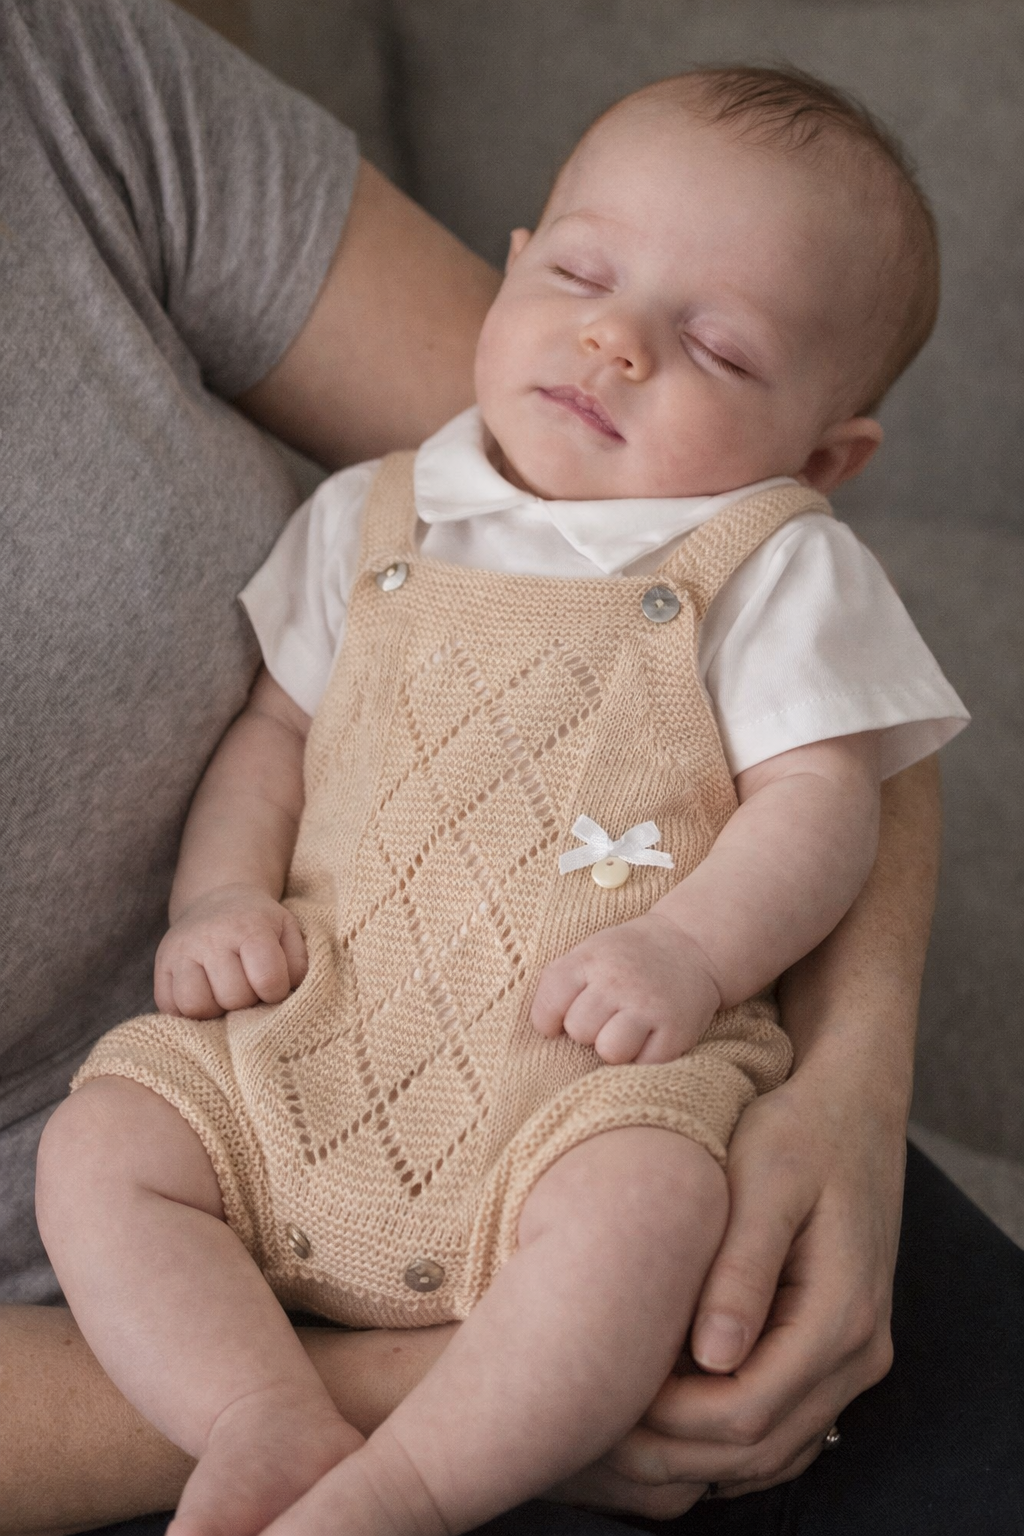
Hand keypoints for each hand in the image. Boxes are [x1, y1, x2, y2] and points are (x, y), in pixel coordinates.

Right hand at [154, 884, 307, 1018]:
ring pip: (194, 1005)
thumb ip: (297, 964)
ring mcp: (181, 951)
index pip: (267, 980)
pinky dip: (188, 1011)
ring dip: (215, 1010)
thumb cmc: (259, 924)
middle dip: (246, 1001)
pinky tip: (204, 994)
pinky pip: (169, 1008)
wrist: (217, 900)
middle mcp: (210, 937)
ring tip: (224, 995)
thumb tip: (288, 995)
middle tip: (248, 987)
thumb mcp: (288, 932)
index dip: (275, 992)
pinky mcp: (161, 966)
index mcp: (248, 926)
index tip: (273, 985)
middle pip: (232, 997)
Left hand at [530, 912, 720, 1063]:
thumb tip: (543, 1031)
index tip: (560, 1020)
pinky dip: (645, 1058)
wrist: (690, 943)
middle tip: (607, 1017)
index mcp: (589, 960)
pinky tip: (650, 1037)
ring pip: (610, 1051)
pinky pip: (645, 1065)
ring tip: (626, 1031)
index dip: (549, 1020)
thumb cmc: (627, 956)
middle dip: (589, 1031)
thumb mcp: (589, 952)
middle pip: (579, 1031)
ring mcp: (649, 1005)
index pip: (549, 1005)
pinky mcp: (676, 1030)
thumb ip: (561, 983)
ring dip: (615, 1048)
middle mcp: (618, 981)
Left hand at [547, 1064, 902, 1514]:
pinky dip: (726, 1439)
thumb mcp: (764, 1178)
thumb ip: (742, 1266)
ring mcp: (856, 1359)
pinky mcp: (838, 1352)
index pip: (749, 1410)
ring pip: (774, 1451)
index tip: (605, 1397)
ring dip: (696, 1455)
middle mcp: (861, 1353)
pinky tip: (664, 1414)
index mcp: (842, 1313)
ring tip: (617, 1428)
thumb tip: (712, 1356)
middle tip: (592, 1429)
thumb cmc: (798, 1130)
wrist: (852, 1106)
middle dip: (672, 1451)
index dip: (671, 1420)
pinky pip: (785, 1427)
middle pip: (760, 1448)